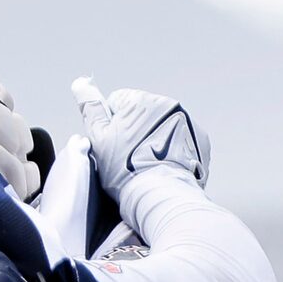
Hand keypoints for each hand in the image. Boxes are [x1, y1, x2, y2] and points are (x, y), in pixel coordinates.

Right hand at [71, 77, 208, 197]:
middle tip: (132, 158)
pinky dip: (175, 149)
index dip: (112, 125)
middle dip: (136, 131)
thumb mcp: (98, 138)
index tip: (116, 144)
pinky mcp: (201, 141)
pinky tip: (167, 166)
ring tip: (150, 164)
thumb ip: (90, 107)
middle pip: (142, 114)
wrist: (163, 198)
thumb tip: (81, 84)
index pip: (118, 102)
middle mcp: (168, 105)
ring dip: (156, 140)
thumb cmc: (127, 172)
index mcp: (140, 100)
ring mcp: (188, 122)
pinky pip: (182, 139)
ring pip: (163, 127)